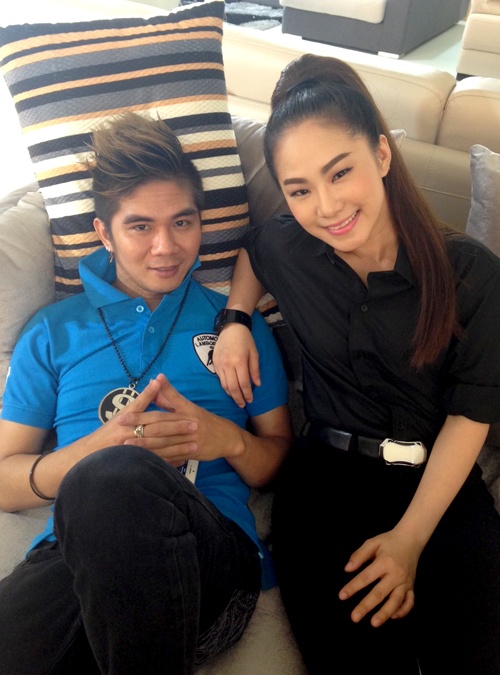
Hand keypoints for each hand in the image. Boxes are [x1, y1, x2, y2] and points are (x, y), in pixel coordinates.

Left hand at [117, 374, 240, 463]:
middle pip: (160, 425)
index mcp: (185, 410)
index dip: (142, 412)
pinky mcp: (193, 452)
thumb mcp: (189, 406)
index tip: (124, 414)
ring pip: (164, 442)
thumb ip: (171, 397)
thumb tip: (155, 382)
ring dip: (145, 444)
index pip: (160, 410)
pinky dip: (160, 458)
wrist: (227, 437)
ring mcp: (191, 439)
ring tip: (127, 445)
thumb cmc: (205, 420)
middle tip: (120, 426)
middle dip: (139, 425)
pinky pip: (173, 455)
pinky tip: (146, 460)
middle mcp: (188, 423)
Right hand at [212, 324, 260, 406]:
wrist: (231, 328)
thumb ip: (255, 370)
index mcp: (239, 361)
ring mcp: (219, 364)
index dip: (247, 394)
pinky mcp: (214, 363)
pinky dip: (225, 386)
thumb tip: (257, 385)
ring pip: (224, 384)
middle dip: (238, 398)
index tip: (250, 401)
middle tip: (242, 405)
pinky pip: (220, 378)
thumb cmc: (246, 340)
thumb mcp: (254, 353)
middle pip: (232, 387)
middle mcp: (228, 364)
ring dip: (231, 394)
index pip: (243, 383)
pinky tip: (230, 389)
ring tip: (237, 399)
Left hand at [338, 530, 420, 626]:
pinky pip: (409, 602)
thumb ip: (359, 555)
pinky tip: (392, 616)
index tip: (342, 596)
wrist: (411, 539)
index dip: (353, 587)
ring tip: (374, 623)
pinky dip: (402, 611)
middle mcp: (396, 574)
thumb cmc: (388, 541)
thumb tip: (347, 569)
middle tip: (354, 617)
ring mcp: (406, 582)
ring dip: (385, 614)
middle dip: (366, 606)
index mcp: (385, 562)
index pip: (366, 577)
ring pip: (396, 601)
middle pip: (380, 593)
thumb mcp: (372, 542)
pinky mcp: (412, 587)